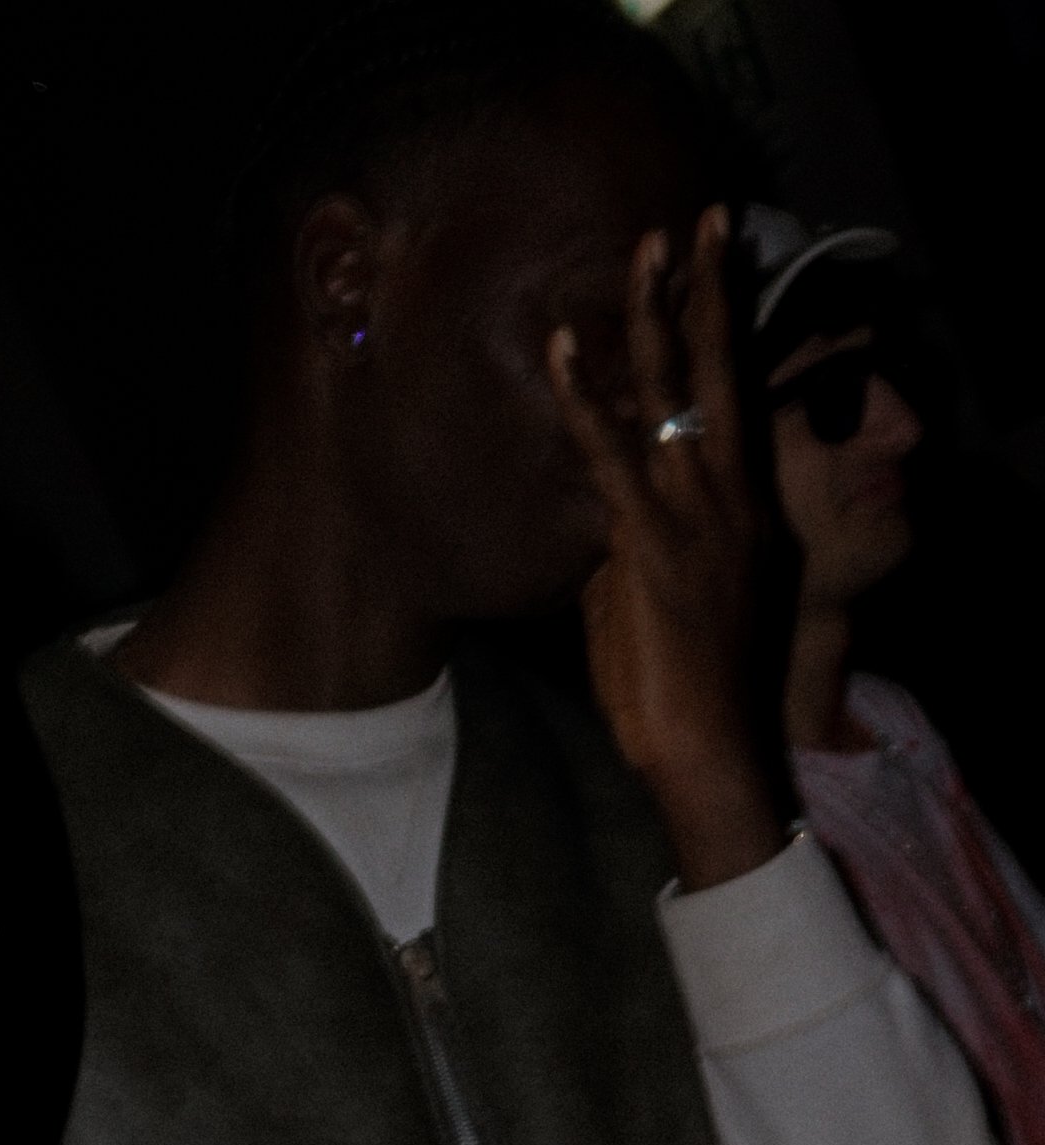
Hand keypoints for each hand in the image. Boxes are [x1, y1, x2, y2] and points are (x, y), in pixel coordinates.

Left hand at [551, 202, 786, 889]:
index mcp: (747, 511)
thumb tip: (596, 531)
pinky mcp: (653, 547)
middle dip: (713, 292)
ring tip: (648, 246)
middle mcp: (733, 499)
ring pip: (680, 395)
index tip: (718, 272)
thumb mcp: (661, 609)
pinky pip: (615, 457)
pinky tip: (569, 348)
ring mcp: (697, 519)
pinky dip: (590, 401)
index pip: (740, 400)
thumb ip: (631, 555)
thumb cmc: (683, 696)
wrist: (710, 752)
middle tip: (703, 220)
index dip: (729, 333)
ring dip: (658, 315)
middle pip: (727, 372)